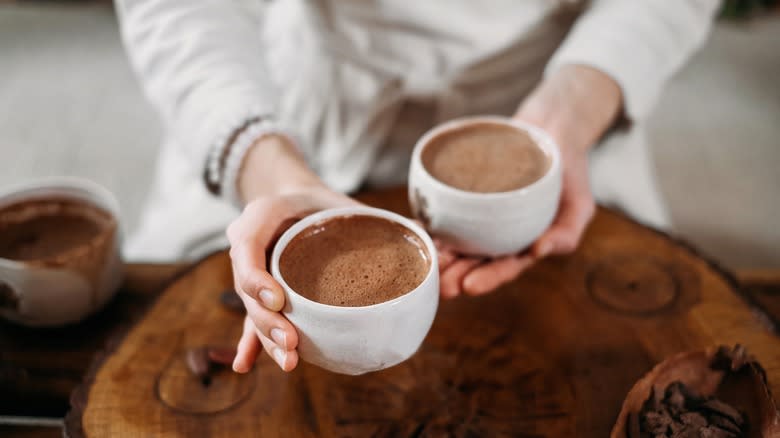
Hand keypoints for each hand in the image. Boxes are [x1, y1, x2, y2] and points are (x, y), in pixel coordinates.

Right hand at [228, 135, 358, 372]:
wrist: (296, 200)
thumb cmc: (320, 200)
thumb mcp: (336, 198)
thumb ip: (365, 216)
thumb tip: (417, 234)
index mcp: (262, 215)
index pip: (247, 246)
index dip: (257, 278)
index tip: (279, 301)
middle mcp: (250, 247)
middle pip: (248, 289)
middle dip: (268, 320)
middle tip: (291, 341)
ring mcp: (253, 273)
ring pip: (253, 310)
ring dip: (267, 339)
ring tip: (289, 360)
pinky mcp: (261, 294)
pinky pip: (254, 319)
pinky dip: (251, 343)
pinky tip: (245, 366)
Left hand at [439, 64, 621, 298]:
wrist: (551, 129)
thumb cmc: (569, 172)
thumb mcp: (579, 204)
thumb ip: (566, 233)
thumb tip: (538, 252)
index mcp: (524, 246)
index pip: (505, 268)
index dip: (487, 279)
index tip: (469, 287)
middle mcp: (497, 236)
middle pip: (474, 261)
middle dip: (455, 275)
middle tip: (441, 286)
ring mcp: (478, 216)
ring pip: (455, 241)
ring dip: (439, 254)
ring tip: (426, 262)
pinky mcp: (463, 195)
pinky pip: (444, 212)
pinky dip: (431, 222)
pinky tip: (418, 228)